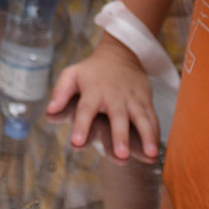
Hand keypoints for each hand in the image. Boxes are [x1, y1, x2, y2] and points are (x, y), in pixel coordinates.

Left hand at [45, 36, 159, 161]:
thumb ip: (61, 92)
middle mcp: (114, 96)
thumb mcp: (72, 74)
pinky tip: (158, 148)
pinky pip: (153, 117)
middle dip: (120, 136)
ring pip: (141, 118)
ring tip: (150, 154)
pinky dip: (157, 132)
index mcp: (93, 91)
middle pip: (118, 117)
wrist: (121, 53)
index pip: (85, 109)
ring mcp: (133, 99)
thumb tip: (50, 110)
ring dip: (147, 136)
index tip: (77, 142)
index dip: (81, 125)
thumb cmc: (92, 71)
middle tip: (121, 155)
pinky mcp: (146, 101)